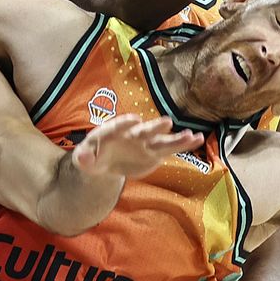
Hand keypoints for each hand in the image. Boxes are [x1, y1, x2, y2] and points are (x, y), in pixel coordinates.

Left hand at [72, 114, 204, 180]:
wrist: (105, 161)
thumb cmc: (92, 157)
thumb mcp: (83, 160)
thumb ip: (83, 158)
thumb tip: (82, 157)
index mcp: (111, 132)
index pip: (117, 126)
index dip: (124, 123)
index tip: (134, 119)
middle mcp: (131, 134)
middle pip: (143, 130)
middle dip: (153, 127)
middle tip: (166, 122)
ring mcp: (144, 143)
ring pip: (161, 140)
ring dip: (176, 137)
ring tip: (192, 135)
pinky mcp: (154, 153)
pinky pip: (170, 149)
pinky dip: (183, 145)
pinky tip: (197, 140)